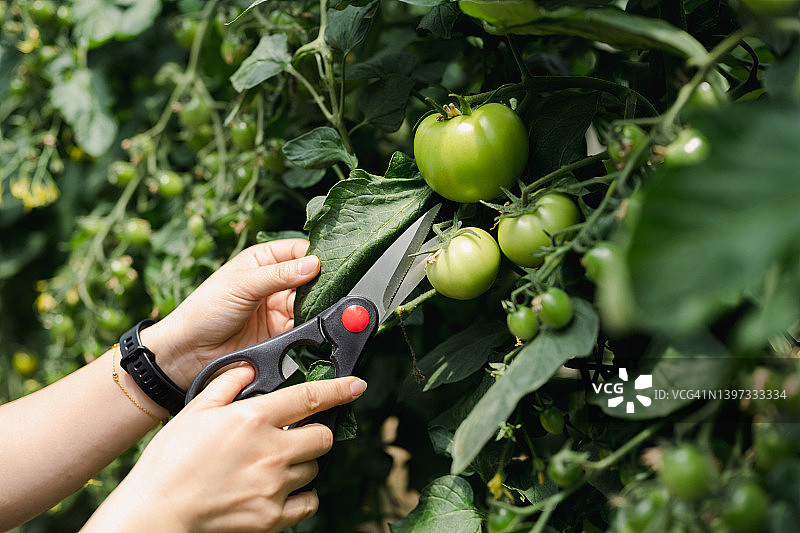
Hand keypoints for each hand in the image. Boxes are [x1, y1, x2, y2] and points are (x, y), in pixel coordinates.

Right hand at [84, 367, 367, 532]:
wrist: (157, 512)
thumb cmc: (170, 461)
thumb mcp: (195, 411)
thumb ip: (227, 384)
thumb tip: (249, 368)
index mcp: (253, 418)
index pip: (310, 397)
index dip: (339, 388)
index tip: (356, 385)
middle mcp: (272, 451)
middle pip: (323, 436)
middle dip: (314, 432)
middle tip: (294, 435)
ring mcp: (275, 486)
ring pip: (314, 468)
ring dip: (303, 463)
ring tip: (274, 464)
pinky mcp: (273, 516)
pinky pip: (309, 501)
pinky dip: (302, 495)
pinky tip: (282, 489)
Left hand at [142, 239, 319, 388]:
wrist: (188, 353)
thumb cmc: (203, 311)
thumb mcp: (241, 285)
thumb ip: (279, 275)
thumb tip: (313, 264)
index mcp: (262, 260)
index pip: (298, 251)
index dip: (315, 256)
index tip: (330, 263)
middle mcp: (273, 282)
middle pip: (309, 277)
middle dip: (321, 282)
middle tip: (332, 286)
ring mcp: (278, 307)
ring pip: (310, 302)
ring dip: (317, 304)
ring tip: (323, 306)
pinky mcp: (281, 332)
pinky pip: (304, 326)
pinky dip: (312, 325)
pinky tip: (315, 323)